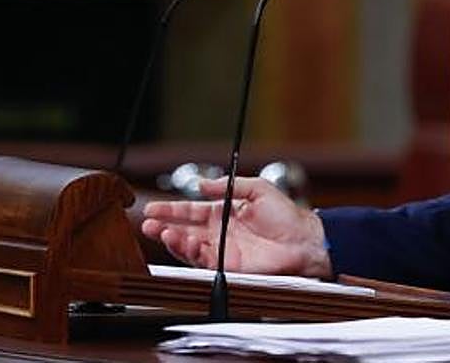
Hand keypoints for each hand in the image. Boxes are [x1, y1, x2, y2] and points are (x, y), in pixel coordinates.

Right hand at [141, 176, 332, 277]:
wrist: (303, 240)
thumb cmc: (287, 215)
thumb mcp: (258, 189)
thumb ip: (229, 185)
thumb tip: (202, 184)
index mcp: (225, 213)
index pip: (192, 210)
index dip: (171, 210)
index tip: (152, 208)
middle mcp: (220, 232)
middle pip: (184, 229)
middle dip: (163, 226)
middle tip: (146, 223)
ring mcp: (222, 250)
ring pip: (188, 246)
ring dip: (172, 239)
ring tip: (159, 232)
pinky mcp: (227, 266)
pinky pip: (203, 259)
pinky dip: (189, 251)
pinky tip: (181, 241)